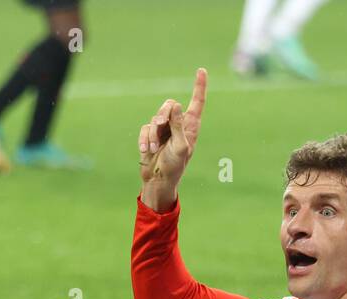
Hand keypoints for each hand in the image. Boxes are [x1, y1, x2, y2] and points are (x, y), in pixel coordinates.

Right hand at [138, 68, 206, 205]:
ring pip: (155, 117)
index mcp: (191, 126)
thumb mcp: (180, 147)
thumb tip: (177, 104)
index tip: (201, 70)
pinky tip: (146, 150)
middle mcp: (178, 124)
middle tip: (161, 125)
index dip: (199, 86)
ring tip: (154, 148)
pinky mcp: (150, 135)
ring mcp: (163, 129)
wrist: (158, 180)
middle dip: (163, 113)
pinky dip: (144, 139)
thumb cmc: (174, 166)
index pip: (197, 102)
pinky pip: (145, 128)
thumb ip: (178, 126)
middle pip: (169, 105)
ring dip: (153, 133)